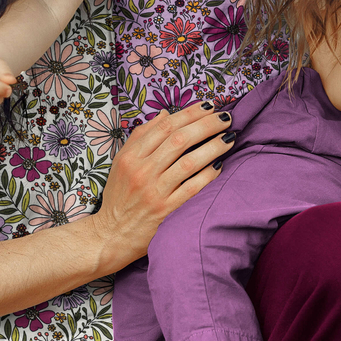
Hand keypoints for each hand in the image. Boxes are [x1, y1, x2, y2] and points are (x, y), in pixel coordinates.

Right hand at [91, 103, 236, 270]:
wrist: (111, 235)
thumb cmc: (119, 197)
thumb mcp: (122, 163)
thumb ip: (141, 137)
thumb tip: (165, 115)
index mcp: (131, 157)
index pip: (164, 127)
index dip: (189, 113)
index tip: (208, 106)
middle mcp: (142, 172)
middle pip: (179, 140)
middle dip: (206, 125)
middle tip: (226, 118)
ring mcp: (155, 192)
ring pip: (189, 162)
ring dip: (213, 147)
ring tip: (229, 138)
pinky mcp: (166, 211)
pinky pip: (193, 188)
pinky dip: (208, 175)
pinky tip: (220, 165)